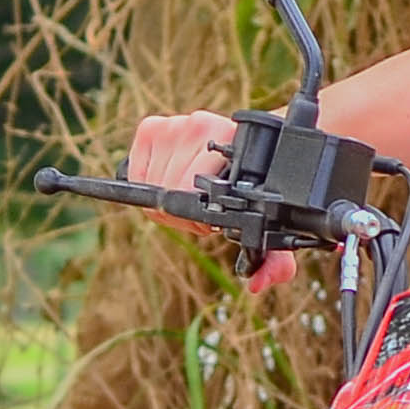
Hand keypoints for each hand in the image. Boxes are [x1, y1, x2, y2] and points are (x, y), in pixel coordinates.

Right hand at [115, 108, 300, 291]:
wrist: (248, 147)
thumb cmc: (253, 188)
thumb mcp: (268, 223)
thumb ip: (274, 261)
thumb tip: (256, 284)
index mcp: (233, 145)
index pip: (189, 193)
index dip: (197, 219)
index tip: (210, 221)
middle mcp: (202, 126)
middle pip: (168, 191)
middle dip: (183, 211)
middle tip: (202, 208)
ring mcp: (175, 123)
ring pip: (151, 183)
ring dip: (166, 198)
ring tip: (188, 192)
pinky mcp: (152, 126)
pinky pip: (135, 170)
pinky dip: (147, 182)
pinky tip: (169, 178)